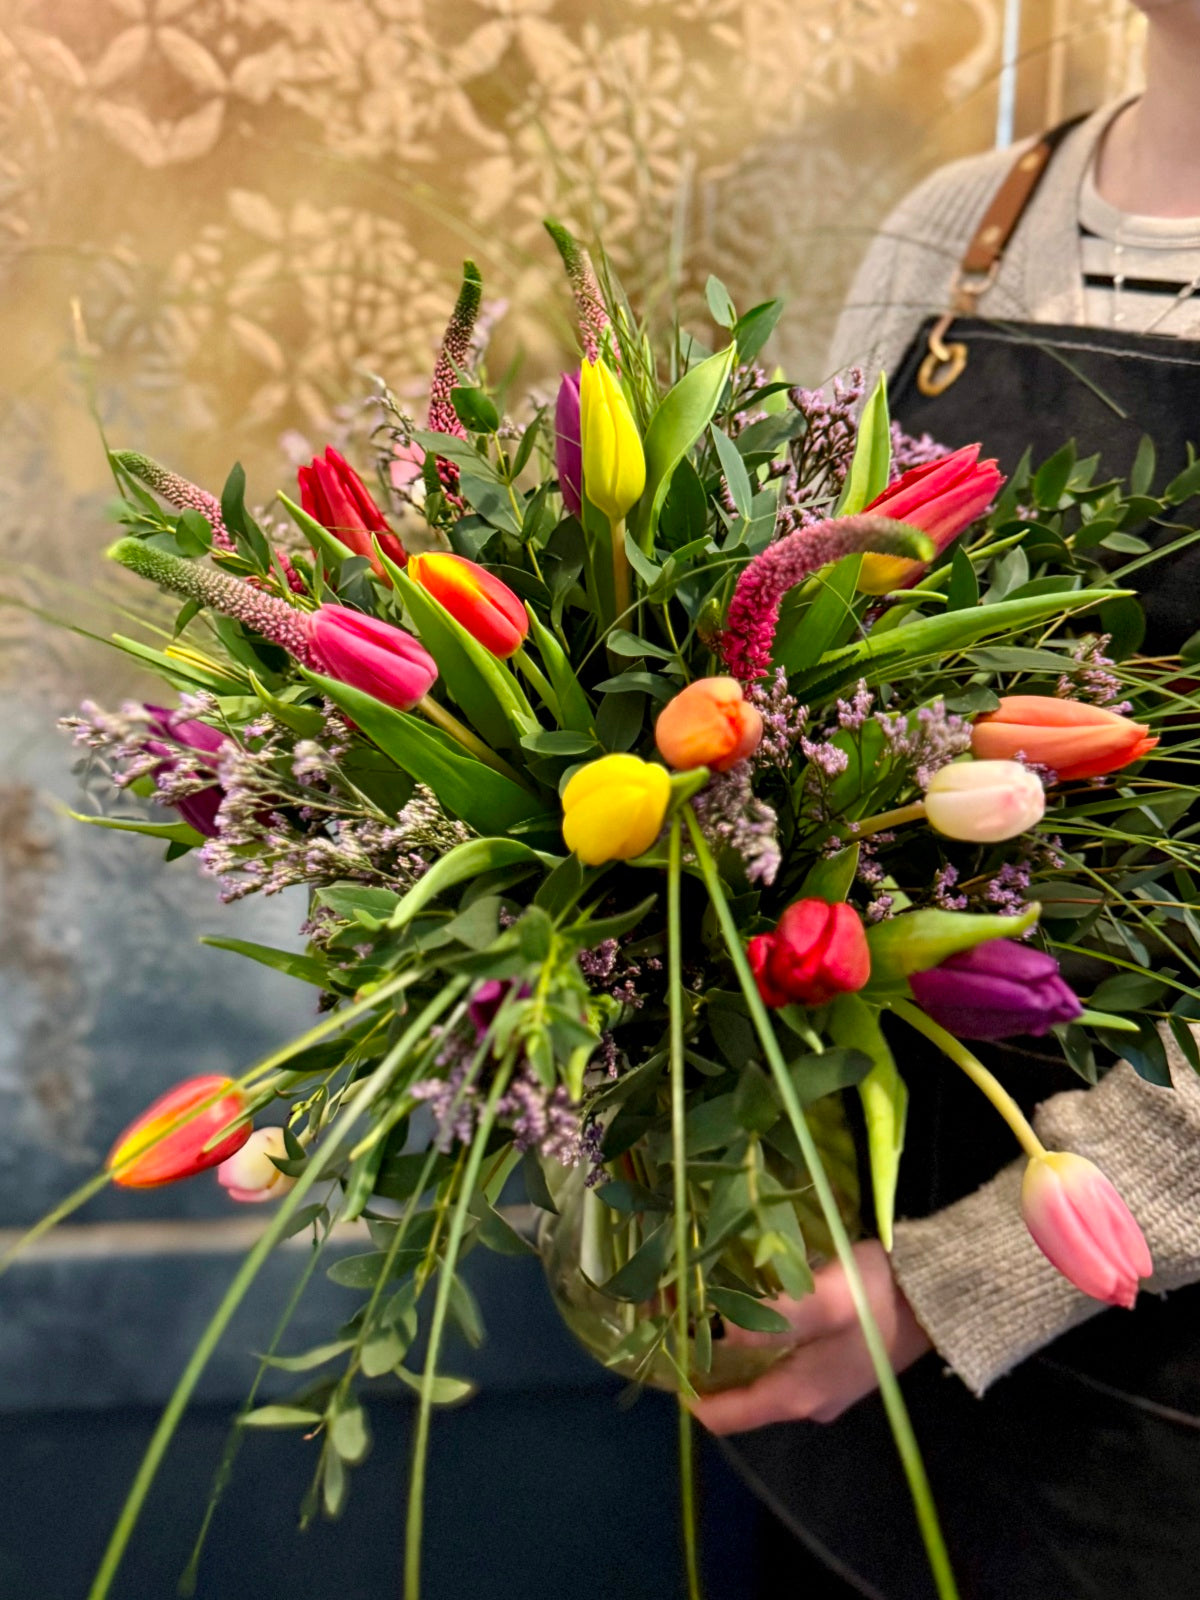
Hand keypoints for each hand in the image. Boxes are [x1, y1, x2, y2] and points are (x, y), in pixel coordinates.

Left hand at [690, 1240, 931, 1433]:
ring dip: (726, 1350)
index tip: (654, 1354)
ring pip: (758, 1376)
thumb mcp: (823, 1299)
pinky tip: (742, 1308)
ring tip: (694, 1309)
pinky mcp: (838, 1364)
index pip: (724, 1415)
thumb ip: (772, 1317)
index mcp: (797, 1396)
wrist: (942, 1295)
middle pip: (738, 1396)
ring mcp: (825, 1385)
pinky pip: (780, 1362)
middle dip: (702, 1363)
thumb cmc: (878, 1294)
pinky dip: (753, 1342)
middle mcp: (806, 1401)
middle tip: (670, 1319)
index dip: (686, 1390)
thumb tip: (719, 1334)